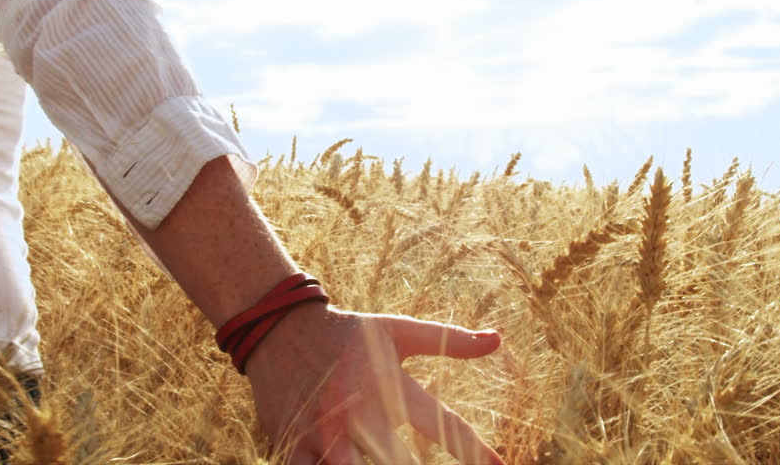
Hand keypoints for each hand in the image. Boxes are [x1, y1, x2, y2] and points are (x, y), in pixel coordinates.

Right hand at [245, 302, 504, 464]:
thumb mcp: (398, 330)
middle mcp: (359, 415)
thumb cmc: (348, 332)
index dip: (474, 450)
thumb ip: (449, 340)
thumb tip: (498, 339)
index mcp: (389, 387)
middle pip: (397, 463)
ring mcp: (323, 434)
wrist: (281, 329)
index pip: (442, 424)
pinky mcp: (294, 445)